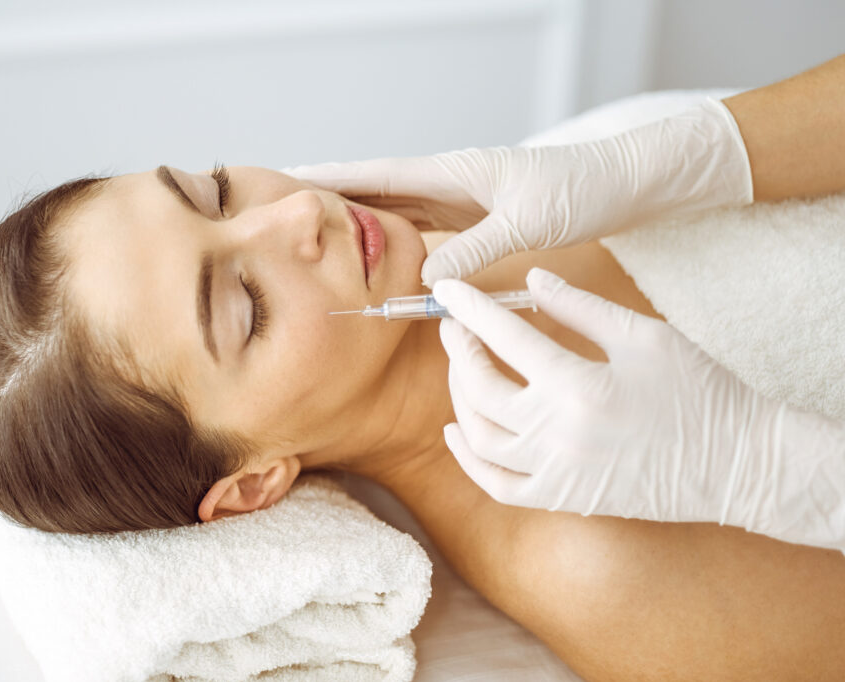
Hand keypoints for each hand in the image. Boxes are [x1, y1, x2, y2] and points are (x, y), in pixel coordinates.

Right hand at [284, 98, 751, 285]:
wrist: (626, 183)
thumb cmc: (583, 190)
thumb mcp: (528, 220)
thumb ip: (476, 248)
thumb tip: (426, 279)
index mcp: (455, 171)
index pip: (379, 174)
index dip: (331, 178)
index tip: (287, 178)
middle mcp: (451, 181)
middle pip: (377, 188)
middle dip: (331, 197)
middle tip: (284, 209)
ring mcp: (462, 199)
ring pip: (397, 209)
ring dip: (360, 219)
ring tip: (318, 233)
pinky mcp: (477, 217)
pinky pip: (423, 228)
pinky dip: (395, 238)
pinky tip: (381, 252)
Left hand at [435, 270, 844, 550]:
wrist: (738, 462)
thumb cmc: (699, 391)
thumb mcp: (644, 335)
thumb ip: (581, 307)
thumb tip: (531, 280)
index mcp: (578, 385)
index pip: (504, 338)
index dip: (470, 310)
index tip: (448, 292)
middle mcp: (558, 433)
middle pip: (480, 388)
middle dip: (459, 351)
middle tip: (455, 327)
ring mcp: (557, 472)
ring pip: (480, 437)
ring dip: (459, 398)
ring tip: (462, 368)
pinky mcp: (563, 497)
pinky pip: (498, 485)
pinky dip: (469, 459)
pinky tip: (459, 431)